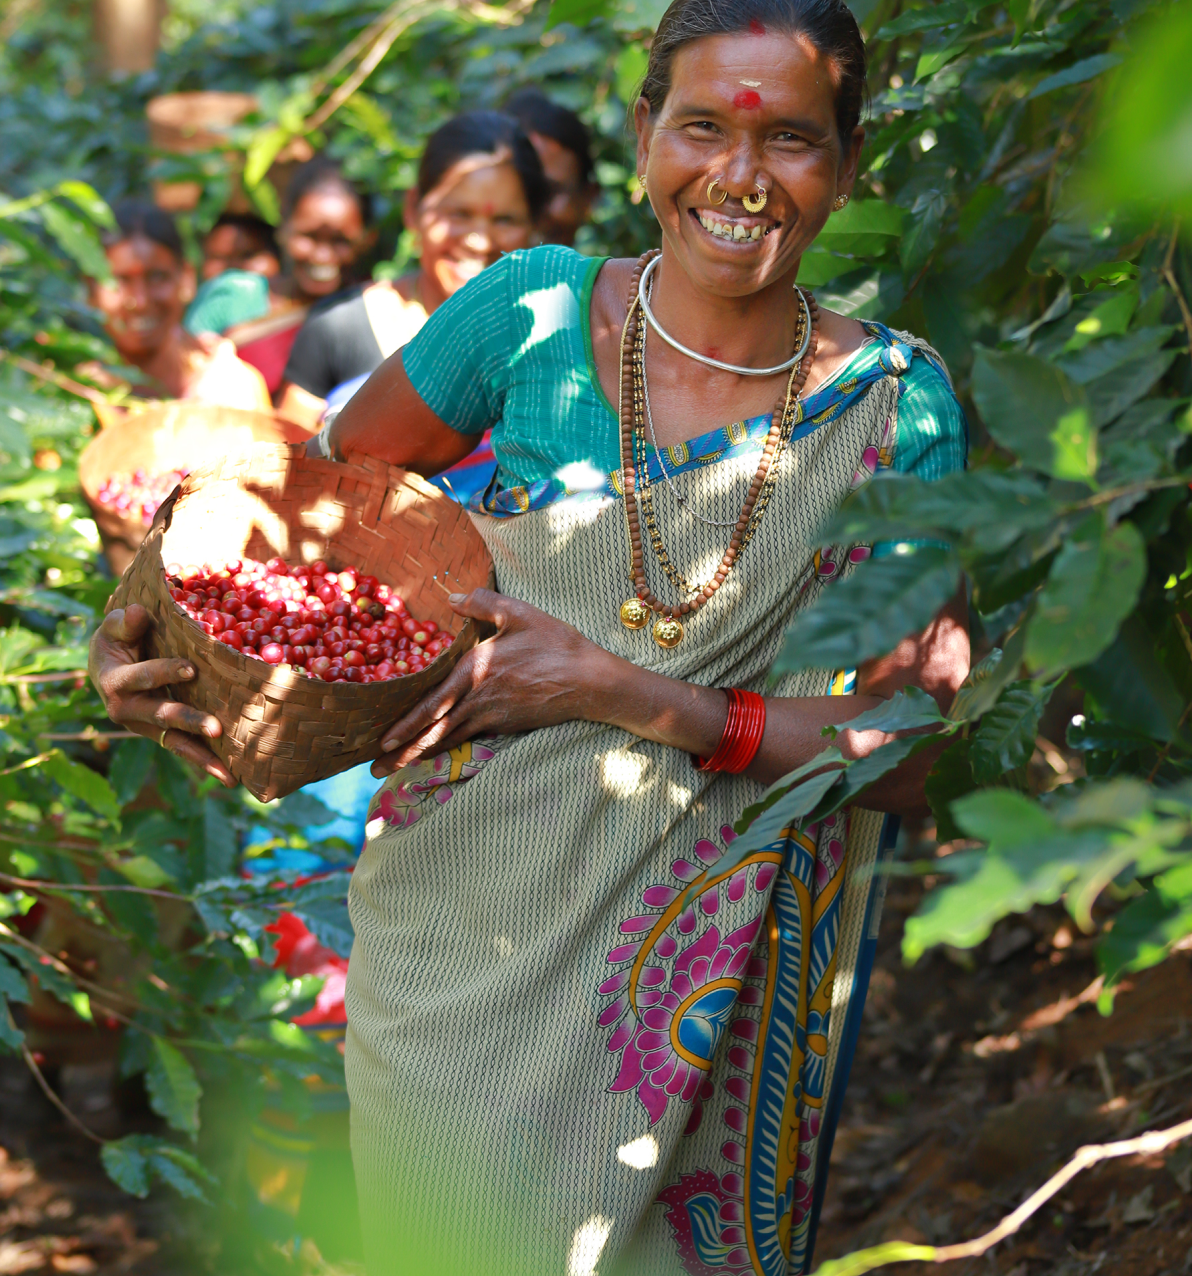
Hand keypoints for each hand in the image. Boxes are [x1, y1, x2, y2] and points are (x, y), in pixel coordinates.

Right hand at [89, 604, 234, 785]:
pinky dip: (205, 763)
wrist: (107, 666)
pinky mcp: (161, 735)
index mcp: (115, 682)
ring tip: (229, 774)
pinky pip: (184, 749)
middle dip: (189, 722)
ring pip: (175, 742)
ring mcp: (146, 726)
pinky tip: (231, 776)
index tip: (191, 669)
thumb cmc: (117, 640)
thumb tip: (139, 613)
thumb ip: (124, 622)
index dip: (165, 672)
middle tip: (215, 728)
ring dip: (202, 757)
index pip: (142, 676)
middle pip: (162, 715)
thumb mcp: (114, 628)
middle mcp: (128, 710)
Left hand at [371, 589, 608, 776]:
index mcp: (476, 670)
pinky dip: (444, 750)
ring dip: (417, 756)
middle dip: (402, 751)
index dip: (406, 723)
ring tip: (390, 770)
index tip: (382, 738)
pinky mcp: (506, 726)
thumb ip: (482, 603)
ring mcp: (493, 717)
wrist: (590, 680)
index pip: (433, 702)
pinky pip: (468, 740)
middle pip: (433, 731)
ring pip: (447, 740)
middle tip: (372, 769)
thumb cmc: (556, 643)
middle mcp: (479, 699)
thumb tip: (450, 596)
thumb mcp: (519, 613)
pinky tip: (431, 755)